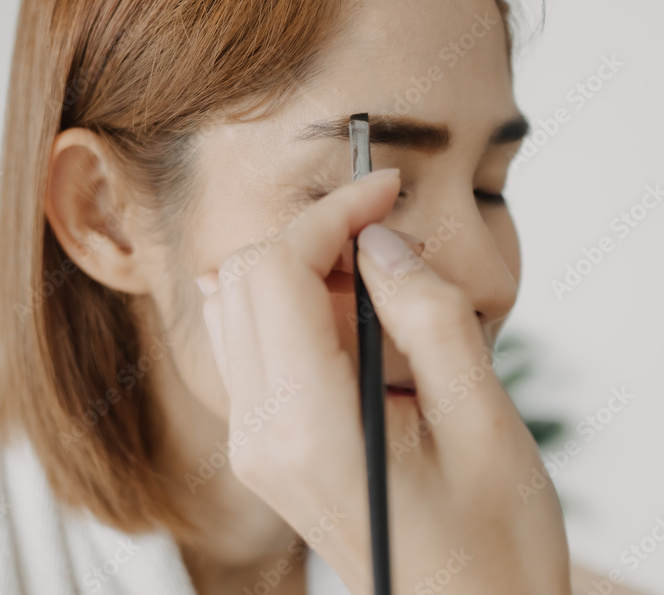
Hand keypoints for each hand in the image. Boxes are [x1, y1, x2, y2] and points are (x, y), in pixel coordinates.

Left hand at [197, 168, 570, 593]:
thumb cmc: (491, 541)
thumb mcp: (483, 420)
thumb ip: (427, 315)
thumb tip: (377, 240)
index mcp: (307, 426)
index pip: (275, 272)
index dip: (329, 215)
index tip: (385, 189)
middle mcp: (259, 433)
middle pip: (243, 279)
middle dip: (313, 239)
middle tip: (389, 247)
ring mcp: (251, 443)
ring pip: (239, 306)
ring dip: (304, 274)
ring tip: (380, 297)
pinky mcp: (261, 445)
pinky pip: (251, 345)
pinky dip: (295, 310)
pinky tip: (354, 328)